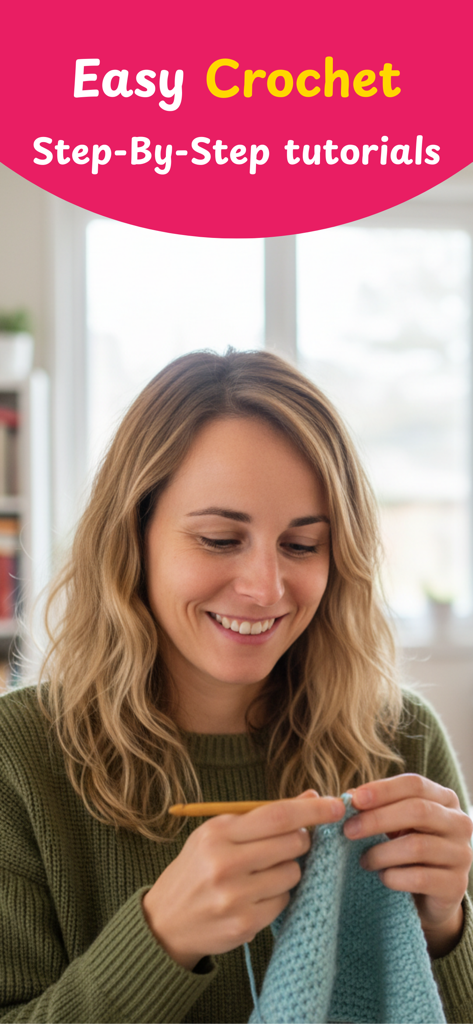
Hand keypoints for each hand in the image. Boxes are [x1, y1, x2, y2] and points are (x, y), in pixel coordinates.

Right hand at [142, 791, 344, 969]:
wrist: (165, 921)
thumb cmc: (198, 868)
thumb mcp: (219, 834)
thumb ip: (263, 816)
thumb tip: (311, 796)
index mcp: (218, 833)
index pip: (277, 815)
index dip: (312, 810)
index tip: (336, 806)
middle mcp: (225, 863)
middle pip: (293, 843)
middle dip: (301, 841)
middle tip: (288, 844)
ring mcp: (235, 896)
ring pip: (293, 873)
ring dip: (289, 870)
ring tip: (264, 873)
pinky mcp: (244, 924)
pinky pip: (284, 901)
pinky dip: (278, 896)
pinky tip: (256, 895)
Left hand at [344, 774, 472, 956]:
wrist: (429, 895)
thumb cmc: (406, 849)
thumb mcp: (393, 823)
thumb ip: (374, 807)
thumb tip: (349, 796)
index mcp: (444, 799)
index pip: (415, 784)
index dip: (383, 790)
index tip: (354, 799)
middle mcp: (459, 823)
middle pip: (418, 811)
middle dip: (377, 819)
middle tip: (348, 830)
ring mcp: (461, 854)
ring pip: (417, 846)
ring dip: (381, 853)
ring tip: (364, 860)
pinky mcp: (456, 885)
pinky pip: (420, 878)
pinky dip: (394, 878)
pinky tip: (383, 878)